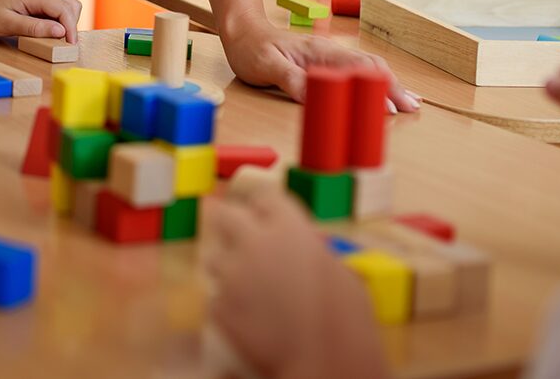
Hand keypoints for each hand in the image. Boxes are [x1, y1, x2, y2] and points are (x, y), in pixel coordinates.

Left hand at [0, 0, 79, 42]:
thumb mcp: (8, 24)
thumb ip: (35, 28)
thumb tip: (61, 31)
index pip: (63, 8)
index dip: (71, 27)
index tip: (71, 45)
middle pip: (70, 4)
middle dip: (72, 24)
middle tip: (65, 44)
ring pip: (67, 5)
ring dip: (68, 21)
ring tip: (60, 39)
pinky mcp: (39, 1)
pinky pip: (58, 8)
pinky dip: (61, 20)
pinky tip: (52, 32)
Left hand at [206, 187, 389, 378]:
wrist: (326, 363)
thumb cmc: (347, 319)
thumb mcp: (341, 273)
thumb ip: (316, 252)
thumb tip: (310, 247)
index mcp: (289, 228)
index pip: (265, 197)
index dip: (264, 207)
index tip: (264, 215)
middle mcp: (254, 243)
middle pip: (225, 215)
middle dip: (227, 221)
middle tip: (232, 232)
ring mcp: (232, 275)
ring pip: (213, 257)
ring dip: (225, 266)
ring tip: (244, 284)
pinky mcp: (219, 307)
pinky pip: (216, 297)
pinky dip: (226, 304)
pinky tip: (246, 317)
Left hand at [220, 16, 420, 111]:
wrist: (242, 30)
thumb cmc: (252, 48)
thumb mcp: (266, 67)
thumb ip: (291, 80)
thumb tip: (317, 96)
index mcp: (320, 52)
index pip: (357, 69)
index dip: (376, 88)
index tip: (390, 109)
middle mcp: (330, 52)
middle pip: (371, 67)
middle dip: (394, 87)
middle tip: (413, 109)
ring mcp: (330, 56)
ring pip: (368, 68)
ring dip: (390, 84)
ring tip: (410, 102)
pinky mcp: (326, 62)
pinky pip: (358, 70)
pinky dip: (376, 81)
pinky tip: (384, 90)